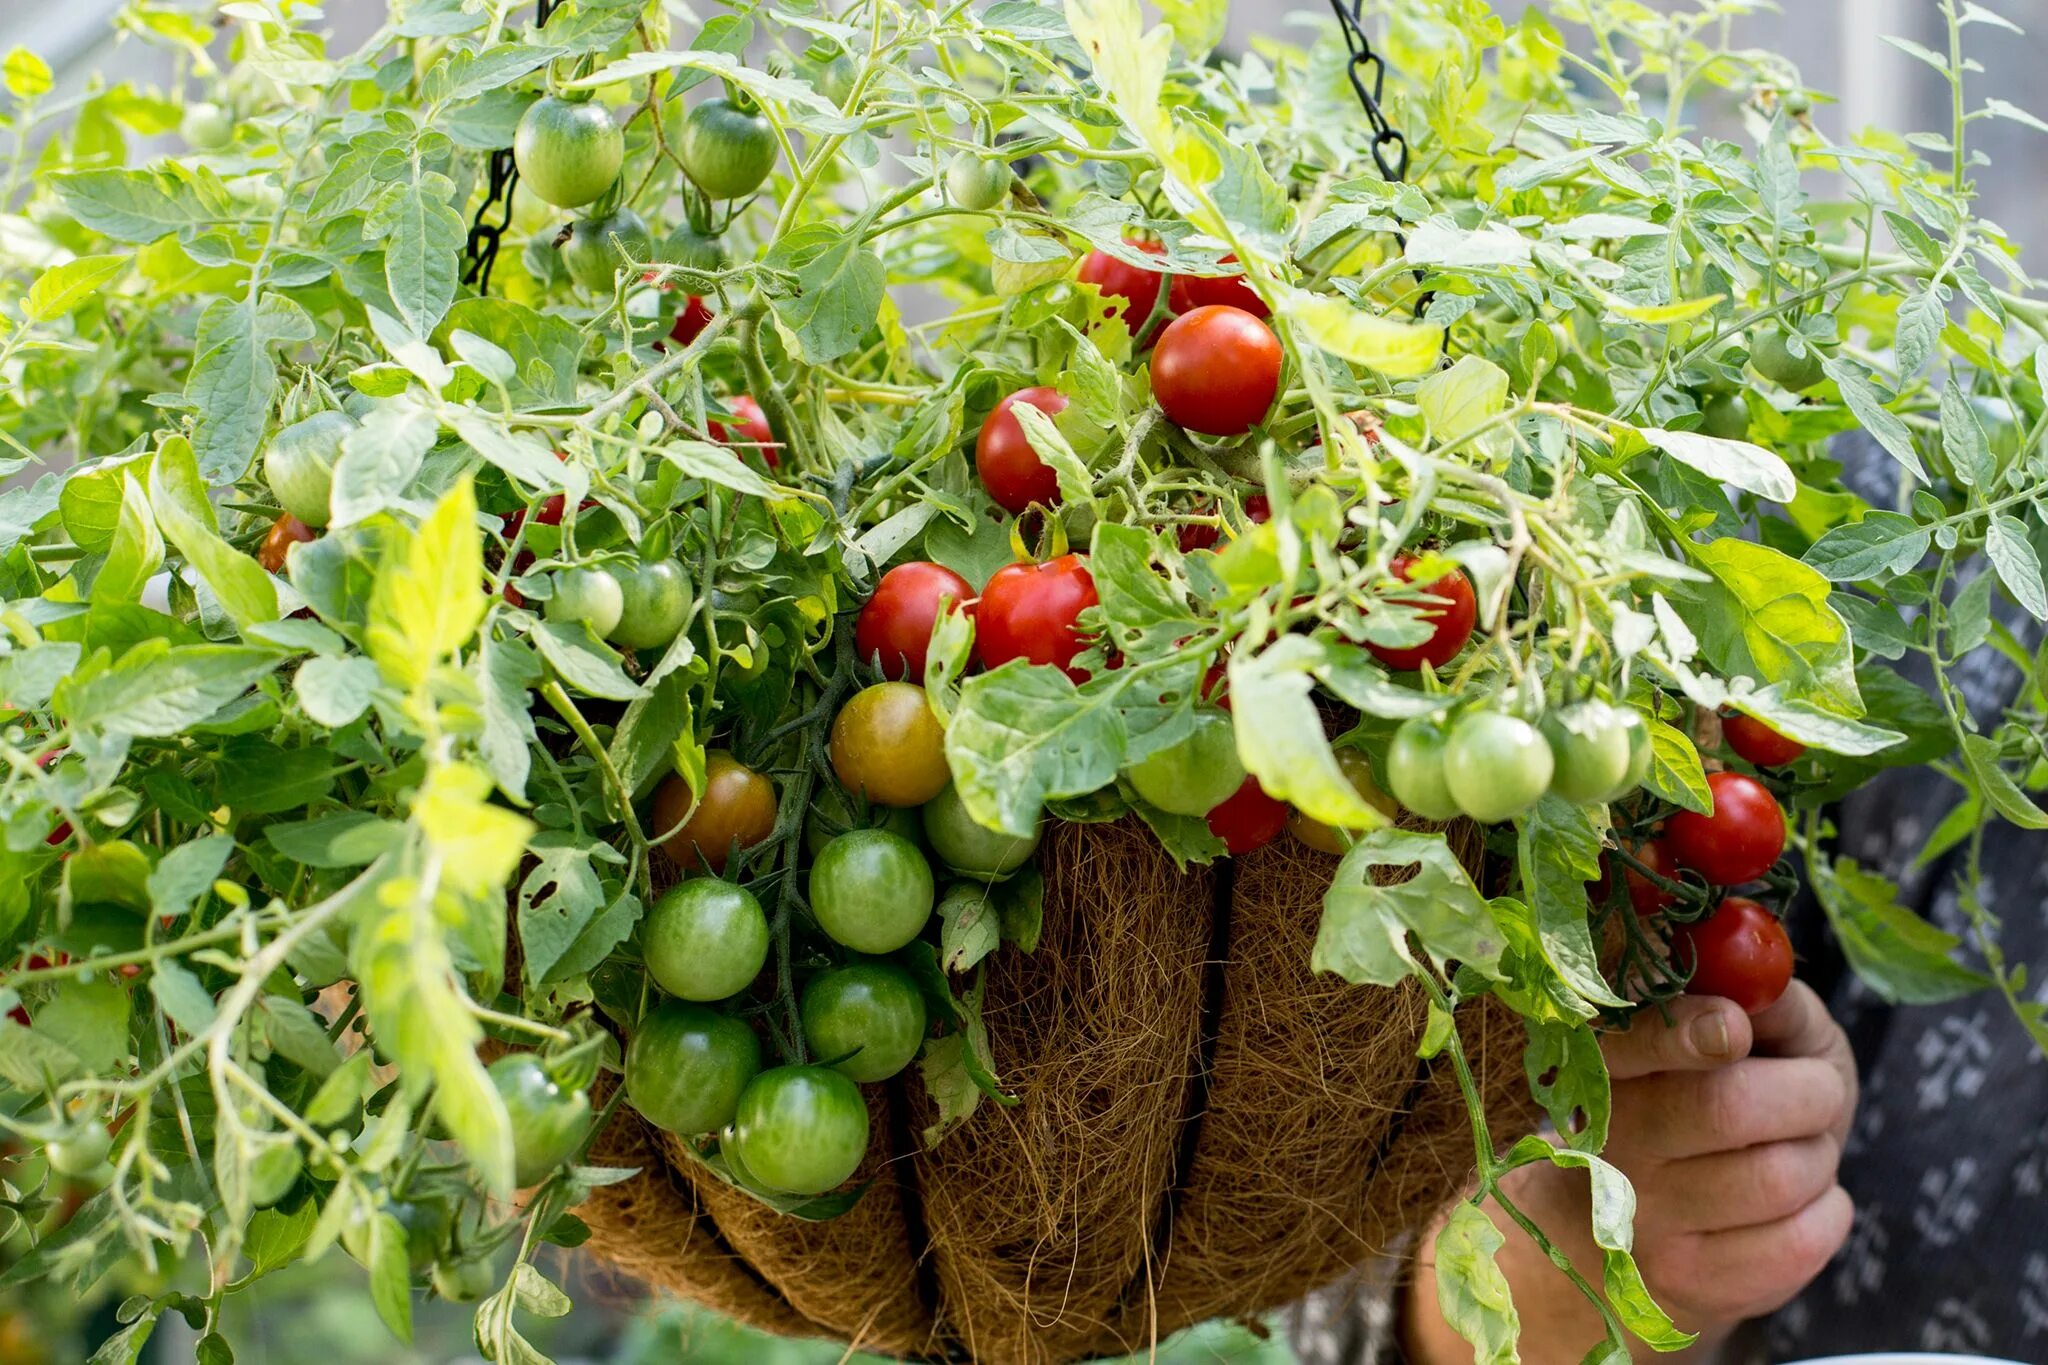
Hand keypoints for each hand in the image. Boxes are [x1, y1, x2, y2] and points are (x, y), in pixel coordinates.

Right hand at [1402, 983, 1858, 1364]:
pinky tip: (1801, 1202)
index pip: (1635, 1045)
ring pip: (1779, 1177)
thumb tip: (1771, 984)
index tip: (1734, 1026)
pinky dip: (1827, 1212)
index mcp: (1605, 1068)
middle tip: (1815, 1094)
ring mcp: (1644, 1222)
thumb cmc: (1698, 1108)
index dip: (1688, 1032)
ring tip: (1800, 1150)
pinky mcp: (1691, 1284)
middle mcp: (1611, 1144)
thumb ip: (1754, 1001)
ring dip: (1819, 1156)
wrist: (1629, 1236)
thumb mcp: (1726, 1039)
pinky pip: (1800, 1242)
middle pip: (1729, 1107)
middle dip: (1808, 1093)